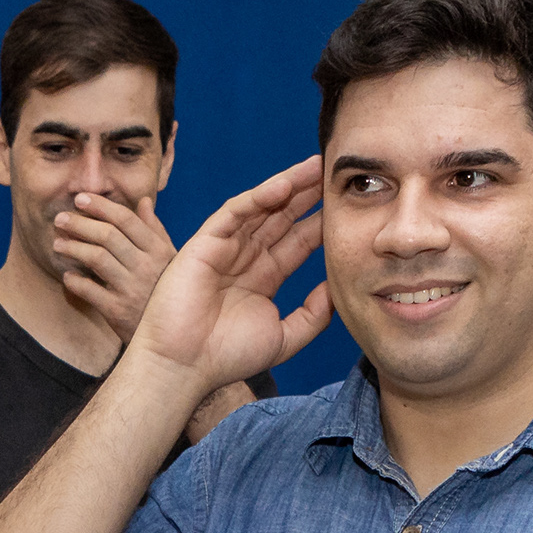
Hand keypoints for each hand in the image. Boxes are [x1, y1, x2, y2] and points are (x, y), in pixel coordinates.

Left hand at [50, 191, 178, 339]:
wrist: (172, 339)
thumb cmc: (166, 292)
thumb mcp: (169, 260)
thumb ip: (155, 230)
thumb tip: (145, 201)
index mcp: (159, 250)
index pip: (127, 220)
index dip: (101, 206)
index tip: (81, 199)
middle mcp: (147, 267)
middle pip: (108, 236)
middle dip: (81, 224)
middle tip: (60, 219)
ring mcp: (132, 289)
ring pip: (97, 259)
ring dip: (73, 248)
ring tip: (57, 244)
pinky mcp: (118, 311)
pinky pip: (90, 291)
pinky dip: (75, 282)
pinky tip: (67, 276)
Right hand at [132, 157, 338, 391]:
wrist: (184, 366)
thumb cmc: (227, 357)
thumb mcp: (284, 338)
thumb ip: (314, 315)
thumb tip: (336, 288)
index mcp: (264, 277)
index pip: (298, 240)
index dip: (321, 220)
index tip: (348, 205)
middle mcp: (245, 257)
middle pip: (283, 217)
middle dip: (308, 194)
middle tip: (334, 172)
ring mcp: (225, 248)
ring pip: (261, 208)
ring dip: (288, 185)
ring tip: (315, 166)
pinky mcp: (204, 243)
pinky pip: (234, 212)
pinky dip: (257, 197)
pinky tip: (283, 185)